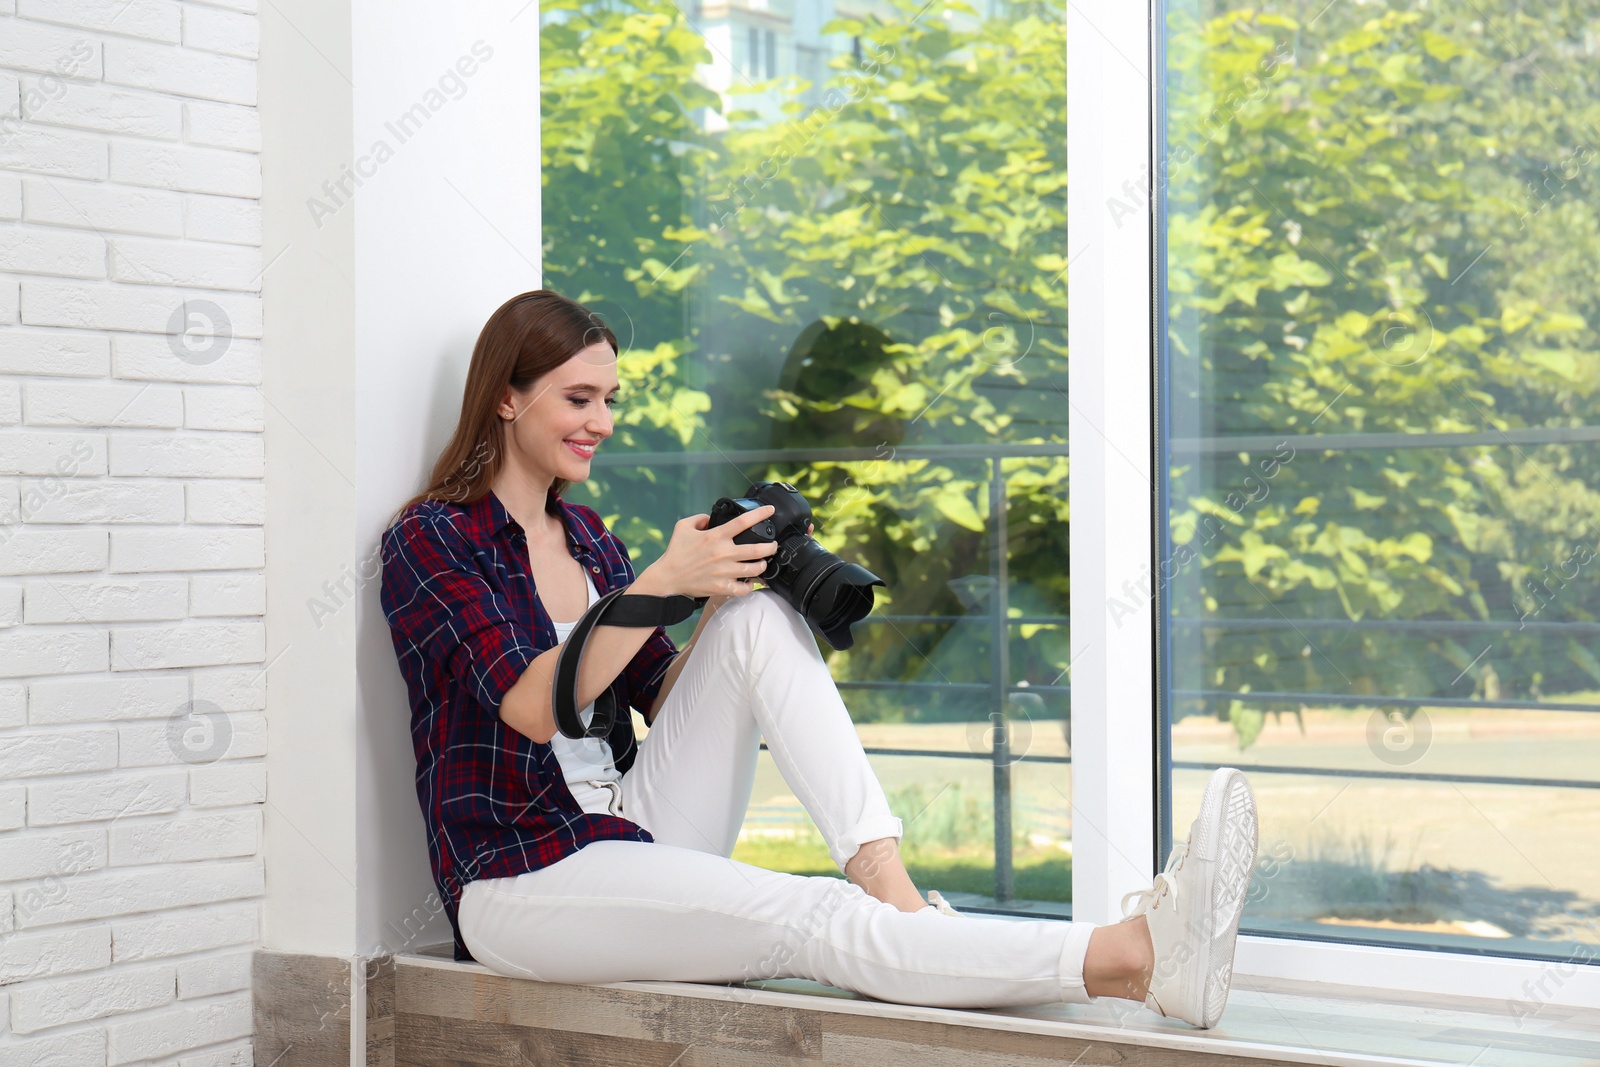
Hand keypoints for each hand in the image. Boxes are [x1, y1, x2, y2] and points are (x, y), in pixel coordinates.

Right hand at [637, 505, 780, 598]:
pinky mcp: (722, 587)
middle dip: (771, 547)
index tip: (771, 510)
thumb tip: (711, 518)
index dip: (760, 514)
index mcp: (716, 536)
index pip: (743, 521)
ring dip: (763, 565)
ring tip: (763, 563)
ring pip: (755, 570)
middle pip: (758, 549)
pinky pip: (744, 588)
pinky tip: (750, 582)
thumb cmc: (675, 552)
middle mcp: (723, 553)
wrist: (668, 577)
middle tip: (773, 546)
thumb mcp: (683, 526)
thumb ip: (700, 518)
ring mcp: (724, 572)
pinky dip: (750, 586)